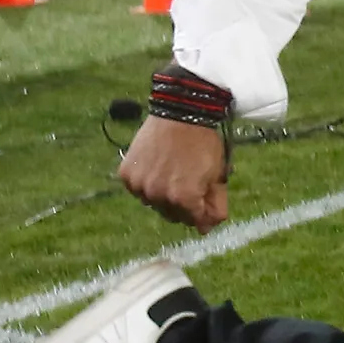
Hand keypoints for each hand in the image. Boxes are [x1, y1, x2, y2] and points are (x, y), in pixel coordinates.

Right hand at [119, 115, 231, 230]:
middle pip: (173, 215)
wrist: (179, 113)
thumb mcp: (217, 174)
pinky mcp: (126, 175)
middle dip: (184, 206)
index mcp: (184, 198)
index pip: (195, 221)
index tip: (206, 203)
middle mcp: (158, 196)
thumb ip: (215, 204)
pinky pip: (137, 189)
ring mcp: (139, 186)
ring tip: (173, 173)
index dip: (204, 212)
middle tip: (190, 185)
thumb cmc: (203, 143)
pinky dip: (146, 184)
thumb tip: (206, 229)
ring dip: (163, 196)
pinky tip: (157, 167)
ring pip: (154, 203)